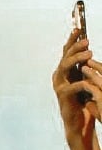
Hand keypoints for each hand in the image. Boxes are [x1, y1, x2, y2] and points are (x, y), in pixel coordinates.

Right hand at [53, 28, 101, 149]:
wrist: (79, 122)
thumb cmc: (83, 101)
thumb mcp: (85, 80)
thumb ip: (84, 68)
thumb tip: (87, 50)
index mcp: (65, 71)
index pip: (67, 52)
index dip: (72, 40)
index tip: (79, 28)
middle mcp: (59, 76)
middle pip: (65, 57)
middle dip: (75, 47)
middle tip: (87, 40)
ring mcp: (59, 86)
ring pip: (65, 67)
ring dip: (77, 59)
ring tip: (89, 53)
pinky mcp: (63, 97)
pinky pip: (74, 86)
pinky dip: (83, 82)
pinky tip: (89, 79)